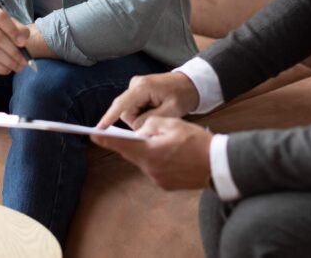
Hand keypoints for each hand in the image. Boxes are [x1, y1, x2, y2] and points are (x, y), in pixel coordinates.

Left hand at [92, 116, 212, 190]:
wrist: (218, 165)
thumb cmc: (197, 142)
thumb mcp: (173, 124)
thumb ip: (151, 124)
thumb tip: (141, 130)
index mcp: (150, 152)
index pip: (122, 145)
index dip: (106, 140)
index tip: (92, 135)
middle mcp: (151, 169)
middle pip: (132, 154)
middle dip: (130, 143)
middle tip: (125, 133)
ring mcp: (158, 179)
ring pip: (144, 161)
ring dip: (147, 151)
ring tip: (161, 141)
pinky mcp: (166, 185)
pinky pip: (155, 169)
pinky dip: (157, 160)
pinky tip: (170, 154)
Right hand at [97, 72, 199, 130]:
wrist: (190, 83)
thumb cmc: (182, 95)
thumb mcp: (170, 111)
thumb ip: (151, 121)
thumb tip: (135, 129)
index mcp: (142, 88)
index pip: (121, 105)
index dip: (109, 117)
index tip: (99, 129)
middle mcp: (135, 85)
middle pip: (125, 112)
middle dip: (138, 121)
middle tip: (158, 118)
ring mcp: (135, 87)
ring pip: (129, 112)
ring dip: (141, 117)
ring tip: (159, 111)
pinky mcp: (137, 91)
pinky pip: (134, 108)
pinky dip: (143, 113)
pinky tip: (156, 109)